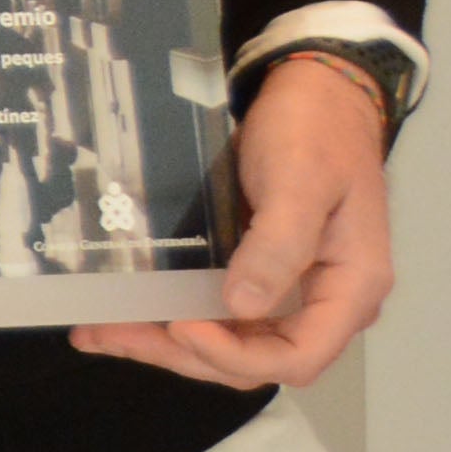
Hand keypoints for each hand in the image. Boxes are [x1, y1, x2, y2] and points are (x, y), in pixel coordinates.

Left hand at [76, 56, 395, 387]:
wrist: (316, 93)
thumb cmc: (317, 132)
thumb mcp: (301, 183)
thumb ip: (278, 246)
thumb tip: (240, 306)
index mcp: (351, 288)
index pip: (298, 356)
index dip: (237, 356)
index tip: (181, 326)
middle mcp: (323, 302)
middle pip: (254, 358)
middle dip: (182, 352)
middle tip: (113, 333)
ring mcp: (289, 290)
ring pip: (228, 341)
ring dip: (165, 341)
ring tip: (99, 332)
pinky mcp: (258, 274)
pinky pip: (216, 311)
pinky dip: (170, 316)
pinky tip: (122, 313)